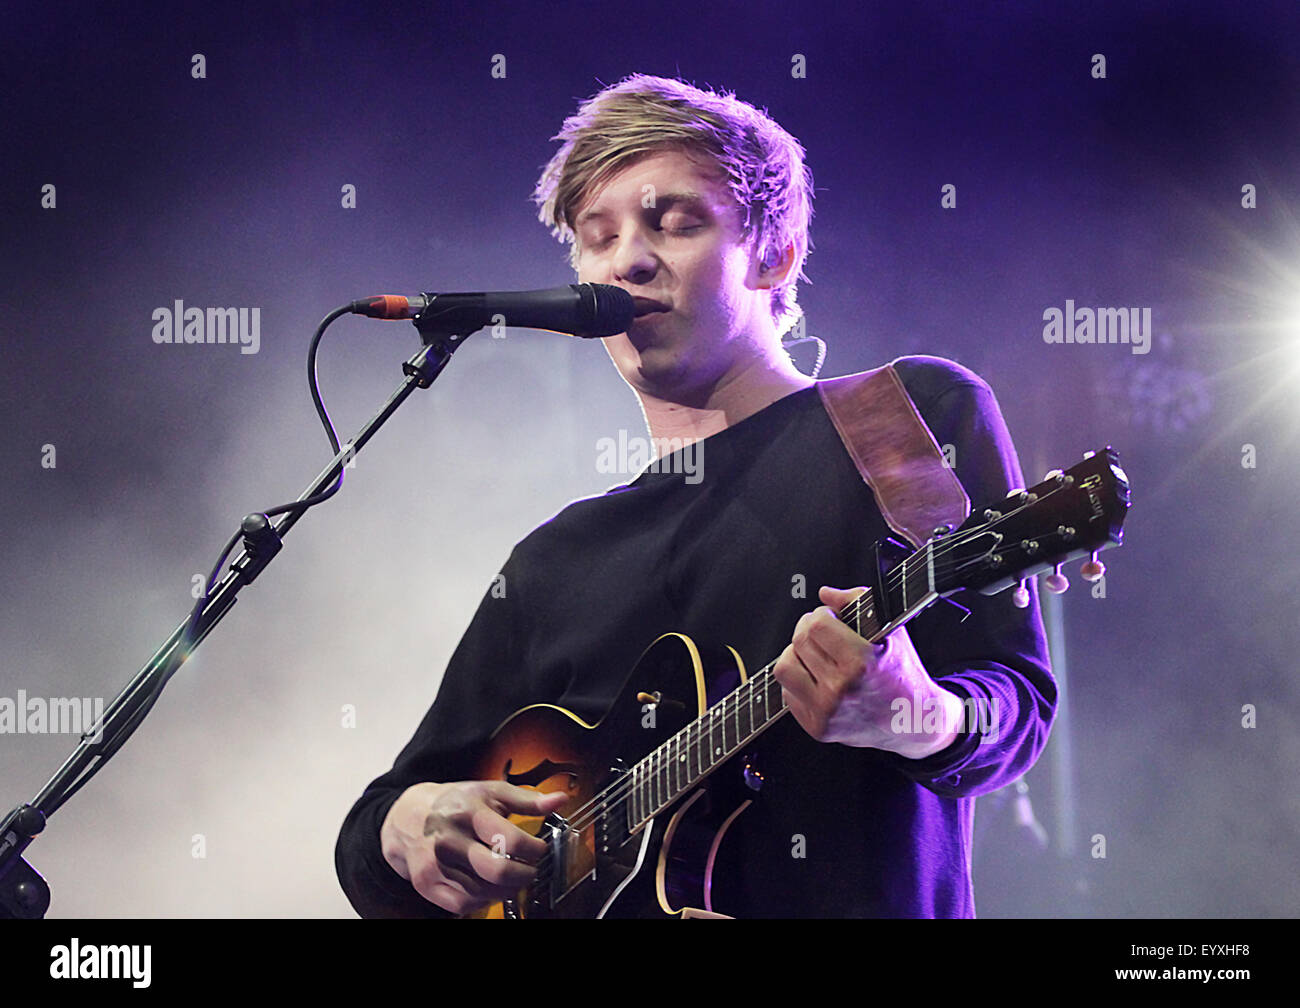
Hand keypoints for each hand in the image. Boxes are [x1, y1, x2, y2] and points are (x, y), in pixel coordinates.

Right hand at [380, 780, 567, 914]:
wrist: (408, 816)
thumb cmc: (456, 803)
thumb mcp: (491, 792)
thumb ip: (527, 800)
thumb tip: (560, 799)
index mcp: (470, 812)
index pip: (511, 840)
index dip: (534, 850)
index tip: (539, 849)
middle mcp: (450, 839)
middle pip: (497, 872)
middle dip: (524, 876)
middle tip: (529, 870)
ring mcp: (435, 864)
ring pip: (483, 892)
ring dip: (506, 889)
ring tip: (511, 877)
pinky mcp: (426, 883)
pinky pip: (463, 903)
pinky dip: (483, 899)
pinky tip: (488, 886)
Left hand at [773, 585, 963, 758]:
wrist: (916, 722)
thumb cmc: (903, 673)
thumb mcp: (891, 630)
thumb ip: (858, 602)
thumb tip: (825, 594)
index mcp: (861, 663)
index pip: (817, 625)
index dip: (822, 614)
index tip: (831, 617)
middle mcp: (841, 690)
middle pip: (799, 642)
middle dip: (808, 629)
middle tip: (822, 632)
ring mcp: (826, 712)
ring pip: (784, 667)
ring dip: (796, 654)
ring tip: (815, 654)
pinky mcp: (818, 728)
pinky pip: (788, 693)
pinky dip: (799, 681)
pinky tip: (818, 678)